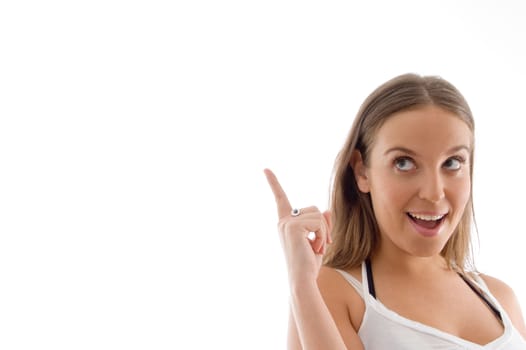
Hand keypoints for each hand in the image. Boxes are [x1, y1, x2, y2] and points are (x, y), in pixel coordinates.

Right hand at [264, 168, 331, 284]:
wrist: (302, 279)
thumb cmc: (308, 265)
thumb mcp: (317, 240)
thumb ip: (321, 224)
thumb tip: (326, 210)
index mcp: (286, 223)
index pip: (280, 199)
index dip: (274, 183)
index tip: (265, 169)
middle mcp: (283, 221)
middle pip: (314, 208)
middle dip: (324, 225)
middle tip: (322, 244)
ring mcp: (286, 223)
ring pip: (318, 215)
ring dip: (324, 232)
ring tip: (317, 247)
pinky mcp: (293, 227)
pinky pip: (318, 222)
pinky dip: (322, 235)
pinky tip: (315, 247)